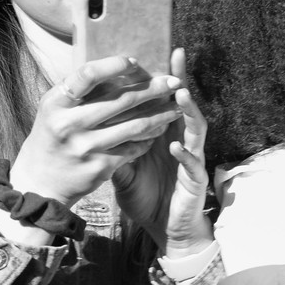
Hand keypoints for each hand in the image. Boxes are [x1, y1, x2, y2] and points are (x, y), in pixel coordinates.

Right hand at [8, 57, 183, 210]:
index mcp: (56, 103)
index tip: (135, 62)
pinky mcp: (100, 166)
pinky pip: (134, 147)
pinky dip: (149, 138)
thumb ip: (80, 91)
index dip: (113, 65)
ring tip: (178, 107)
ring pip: (135, 125)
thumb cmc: (53, 136)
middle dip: (154, 89)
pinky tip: (160, 130)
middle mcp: (69, 124)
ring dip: (161, 115)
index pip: (87, 75)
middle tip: (175, 81)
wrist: (40, 182)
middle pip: (122, 100)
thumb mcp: (56, 109)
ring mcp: (86, 147)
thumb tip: (119, 65)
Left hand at [113, 49, 216, 257]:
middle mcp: (182, 142)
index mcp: (164, 136)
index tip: (152, 56)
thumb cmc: (148, 197)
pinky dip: (185, 154)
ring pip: (195, 130)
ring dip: (188, 112)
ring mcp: (192, 159)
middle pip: (184, 107)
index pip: (163, 102)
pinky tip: (174, 146)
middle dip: (180, 82)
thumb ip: (113, 147)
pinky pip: (192, 164)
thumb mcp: (124, 169)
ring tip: (179, 95)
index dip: (161, 79)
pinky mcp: (196, 180)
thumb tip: (89, 127)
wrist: (165, 228)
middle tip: (175, 59)